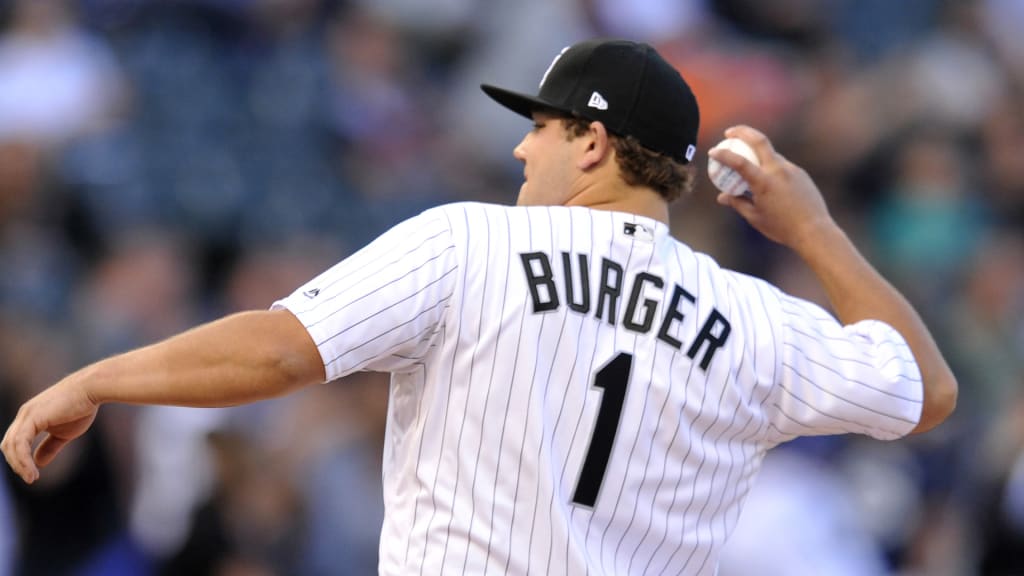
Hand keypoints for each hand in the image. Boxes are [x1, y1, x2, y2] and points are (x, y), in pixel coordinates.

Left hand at [2, 379, 99, 483]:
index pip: (14, 442)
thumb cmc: (82, 408)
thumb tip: (38, 463)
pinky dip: (24, 460)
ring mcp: (26, 415)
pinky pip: (20, 443)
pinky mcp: (32, 417)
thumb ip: (50, 446)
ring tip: (31, 478)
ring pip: (11, 446)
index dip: (20, 459)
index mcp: (30, 417)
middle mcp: (24, 415)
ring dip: (19, 465)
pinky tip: (33, 471)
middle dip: (16, 464)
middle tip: (30, 478)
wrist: (91, 390)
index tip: (32, 474)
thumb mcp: (64, 433)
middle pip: (8, 445)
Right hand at [710, 125, 835, 250]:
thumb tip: (722, 197)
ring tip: (746, 159)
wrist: (814, 230)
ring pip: (771, 153)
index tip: (713, 151)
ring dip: (757, 151)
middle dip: (742, 132)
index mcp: (764, 182)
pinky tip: (766, 177)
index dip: (723, 154)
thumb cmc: (782, 228)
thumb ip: (737, 203)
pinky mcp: (800, 173)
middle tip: (729, 133)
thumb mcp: (755, 217)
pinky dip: (769, 165)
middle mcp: (778, 170)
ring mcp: (791, 169)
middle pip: (759, 140)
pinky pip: (781, 165)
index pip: (739, 162)